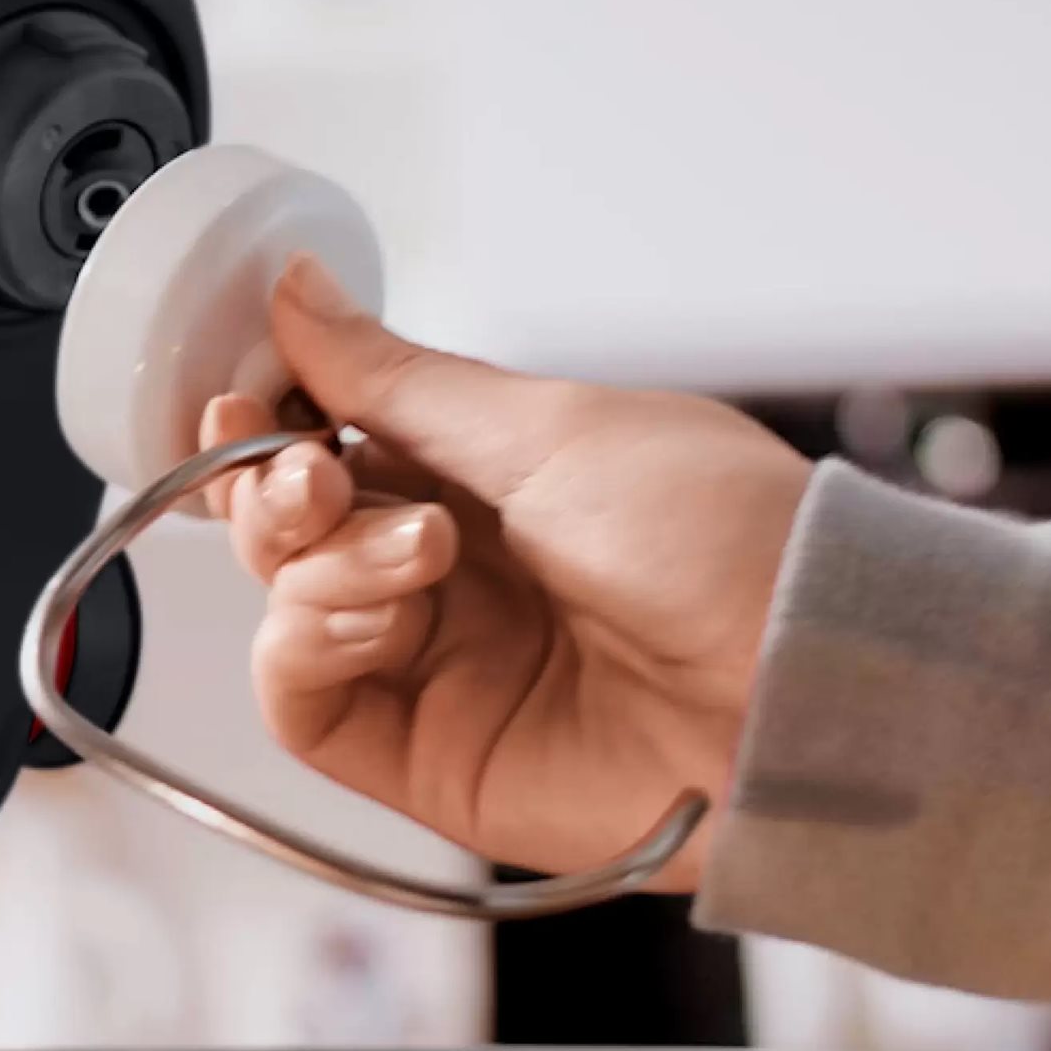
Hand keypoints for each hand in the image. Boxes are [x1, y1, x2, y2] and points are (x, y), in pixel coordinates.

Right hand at [197, 253, 811, 890]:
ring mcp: (439, 665)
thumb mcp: (550, 427)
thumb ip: (400, 380)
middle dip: (277, 490)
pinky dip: (305, 644)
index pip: (333, 445)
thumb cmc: (723, 540)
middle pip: (292, 528)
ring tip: (419, 553)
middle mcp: (454, 571)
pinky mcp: (428, 757)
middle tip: (315, 473)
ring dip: (319, 561)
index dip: (274, 422)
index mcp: (489, 478)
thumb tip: (295, 294)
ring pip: (289, 605)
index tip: (245, 395)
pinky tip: (378, 613)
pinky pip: (304, 703)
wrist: (805, 684)